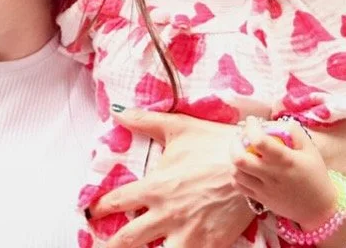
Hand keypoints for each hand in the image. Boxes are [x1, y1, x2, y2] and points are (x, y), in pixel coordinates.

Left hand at [89, 102, 270, 247]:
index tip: (90, 213)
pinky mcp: (210, 243)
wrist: (254, 163)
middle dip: (110, 244)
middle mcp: (166, 214)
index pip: (117, 202)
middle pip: (128, 239)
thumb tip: (119, 112)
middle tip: (100, 246)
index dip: (99, 209)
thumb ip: (145, 121)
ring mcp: (188, 233)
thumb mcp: (178, 127)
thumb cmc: (216, 144)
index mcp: (155, 188)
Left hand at [233, 117, 336, 229]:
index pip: (259, 141)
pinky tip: (243, 167)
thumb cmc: (315, 175)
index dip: (251, 127)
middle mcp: (271, 174)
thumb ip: (294, 132)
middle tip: (241, 136)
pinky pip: (238, 186)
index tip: (252, 120)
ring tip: (241, 151)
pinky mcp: (260, 199)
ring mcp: (264, 188)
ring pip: (236, 173)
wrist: (318, 207)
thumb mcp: (311, 149)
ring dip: (234, 158)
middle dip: (235, 143)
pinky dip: (236, 174)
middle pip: (240, 158)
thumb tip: (276, 122)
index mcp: (285, 160)